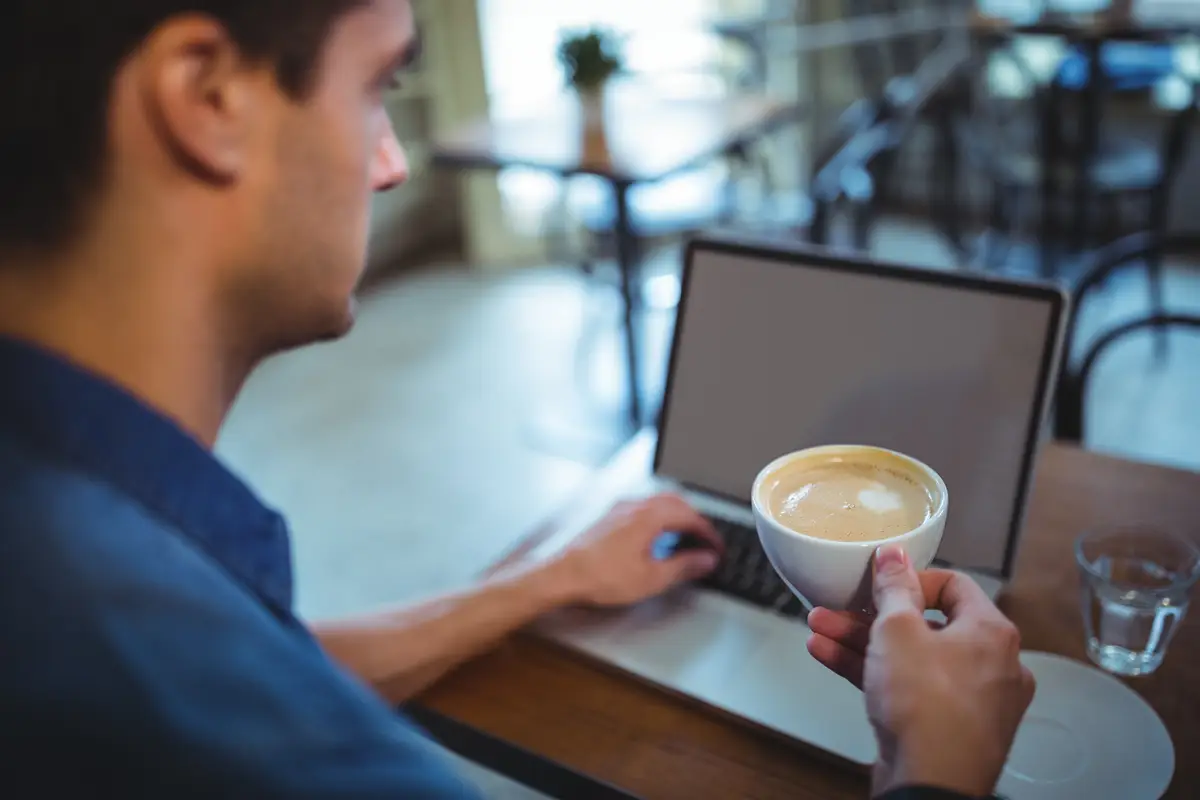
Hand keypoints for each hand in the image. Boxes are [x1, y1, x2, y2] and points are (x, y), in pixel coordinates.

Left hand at [551, 495, 723, 606]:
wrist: (561, 575)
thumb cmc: (600, 576)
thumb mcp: (652, 578)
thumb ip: (684, 567)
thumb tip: (706, 559)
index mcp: (649, 516)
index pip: (690, 516)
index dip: (708, 533)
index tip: (716, 547)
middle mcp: (634, 505)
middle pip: (675, 502)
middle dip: (694, 519)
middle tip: (704, 539)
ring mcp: (618, 508)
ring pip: (656, 501)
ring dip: (675, 515)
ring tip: (682, 536)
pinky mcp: (606, 515)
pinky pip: (640, 507)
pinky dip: (656, 516)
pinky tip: (652, 535)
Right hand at [806, 546, 1035, 797]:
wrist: (930, 783)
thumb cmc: (927, 709)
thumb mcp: (896, 630)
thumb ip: (893, 589)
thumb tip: (894, 556)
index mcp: (992, 632)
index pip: (953, 585)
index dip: (910, 579)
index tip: (879, 581)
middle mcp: (992, 665)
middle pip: (925, 624)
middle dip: (871, 615)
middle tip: (838, 608)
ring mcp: (971, 700)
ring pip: (911, 658)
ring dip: (863, 642)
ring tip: (820, 631)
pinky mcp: (949, 727)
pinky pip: (909, 688)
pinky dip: (874, 673)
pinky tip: (831, 658)